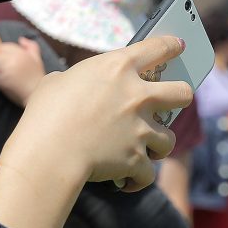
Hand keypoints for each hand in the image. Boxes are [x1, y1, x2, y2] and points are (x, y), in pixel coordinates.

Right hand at [0, 36, 191, 227]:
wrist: (50, 152)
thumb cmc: (45, 113)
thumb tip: (74, 88)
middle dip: (180, 98)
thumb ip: (77, 81)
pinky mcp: (137, 159)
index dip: (172, 45)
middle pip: (182, 93)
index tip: (178, 46)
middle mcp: (137, 96)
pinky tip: (126, 181)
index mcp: (118, 68)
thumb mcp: (57, 82)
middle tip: (171, 104)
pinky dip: (137, 180)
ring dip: (158, 146)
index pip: (158, 48)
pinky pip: (148, 174)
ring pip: (169, 140)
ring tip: (146, 150)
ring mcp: (141, 129)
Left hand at [0, 37, 44, 106]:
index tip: (6, 65)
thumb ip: (32, 47)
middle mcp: (15, 59)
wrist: (39, 95)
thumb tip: (21, 39)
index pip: (3, 47)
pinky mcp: (4, 80)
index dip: (3, 56)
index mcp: (22, 53)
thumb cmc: (37, 79)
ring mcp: (9, 69)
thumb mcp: (38, 60)